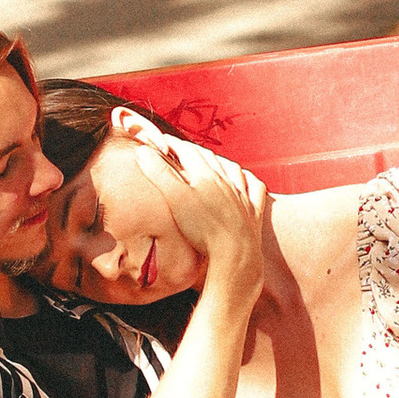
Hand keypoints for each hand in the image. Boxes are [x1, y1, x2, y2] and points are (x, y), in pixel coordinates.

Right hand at [159, 150, 270, 296]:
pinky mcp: (253, 213)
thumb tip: (143, 150)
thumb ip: (160, 174)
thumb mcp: (175, 199)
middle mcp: (226, 181)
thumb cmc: (203, 228)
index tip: (161, 142)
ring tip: (213, 162)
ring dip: (221, 162)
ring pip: (233, 170)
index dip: (173, 144)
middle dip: (193, 151)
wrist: (236, 255)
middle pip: (209, 158)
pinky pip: (255, 190)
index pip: (188, 151)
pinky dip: (249, 181)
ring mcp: (242, 196)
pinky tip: (246, 181)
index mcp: (206, 175)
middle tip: (181, 150)